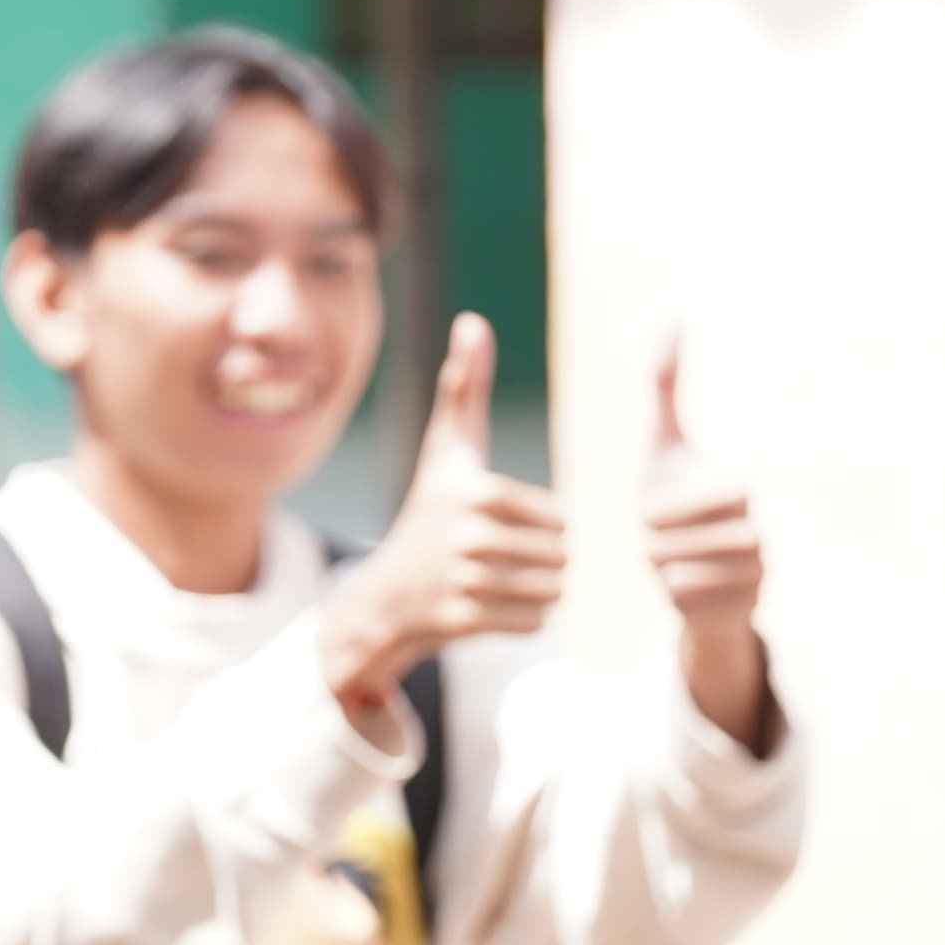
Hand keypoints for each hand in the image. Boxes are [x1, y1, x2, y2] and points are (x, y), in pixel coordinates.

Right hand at [318, 313, 565, 714]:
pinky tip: (486, 609)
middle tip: (497, 562)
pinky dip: (521, 622)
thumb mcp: (446, 452)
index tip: (498, 527)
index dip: (541, 528)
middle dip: (541, 564)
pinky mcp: (462, 619)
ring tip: (494, 584)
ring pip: (553, 592)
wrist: (382, 595)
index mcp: (476, 490)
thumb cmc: (427, 514)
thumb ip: (465, 388)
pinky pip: (535, 623)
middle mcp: (468, 533)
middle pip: (562, 557)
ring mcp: (463, 579)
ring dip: (535, 594)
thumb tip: (473, 321)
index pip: (559, 519)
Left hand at [643, 334, 779, 753]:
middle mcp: (756, 525)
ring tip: (678, 562)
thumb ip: (664, 384)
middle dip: (653, 540)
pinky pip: (685, 600)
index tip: (664, 510)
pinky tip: (690, 590)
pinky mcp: (750, 606)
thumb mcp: (664, 446)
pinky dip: (675, 597)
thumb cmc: (676, 503)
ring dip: (662, 568)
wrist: (706, 581)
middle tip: (666, 541)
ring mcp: (759, 569)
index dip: (656, 508)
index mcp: (737, 486)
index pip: (673, 498)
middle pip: (668, 535)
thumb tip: (676, 313)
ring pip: (674, 570)